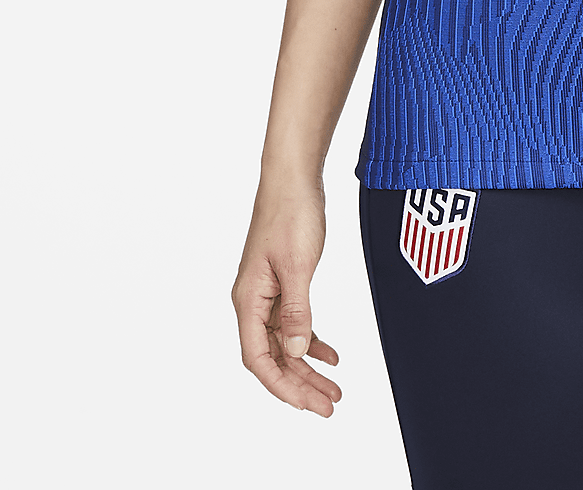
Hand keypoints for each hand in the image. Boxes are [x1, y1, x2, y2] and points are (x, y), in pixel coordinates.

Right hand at [232, 183, 343, 415]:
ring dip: (308, 367)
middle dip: (300, 385)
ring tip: (334, 388)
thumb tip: (298, 352)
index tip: (307, 405)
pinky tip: (331, 354)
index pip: (259, 358)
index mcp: (248, 300)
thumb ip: (297, 310)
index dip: (282, 386)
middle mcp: (253, 302)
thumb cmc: (291, 213)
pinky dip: (312, 340)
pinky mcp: (283, 283)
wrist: (293, 178)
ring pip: (286, 343)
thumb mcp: (298, 265)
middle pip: (274, 357)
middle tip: (329, 405)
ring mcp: (267, 294)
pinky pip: (294, 323)